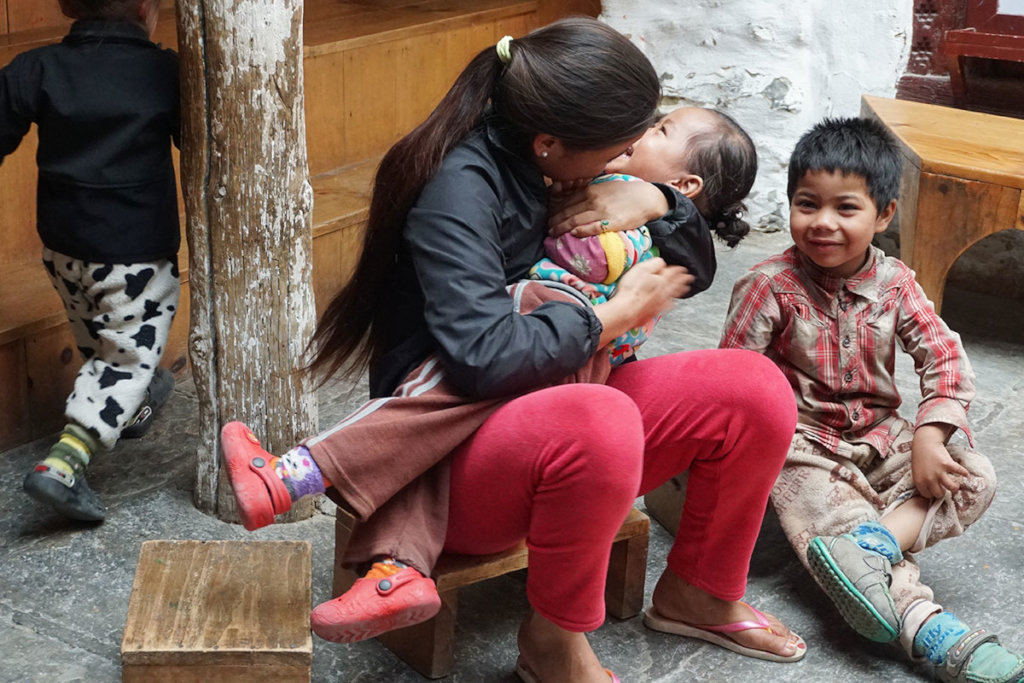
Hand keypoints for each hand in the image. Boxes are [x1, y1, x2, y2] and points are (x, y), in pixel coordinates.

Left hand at [548, 180, 668, 237]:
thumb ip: (589, 192)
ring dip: (561, 227)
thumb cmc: (625, 193)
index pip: (567, 201)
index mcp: (591, 190)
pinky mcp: (613, 222)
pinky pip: (593, 227)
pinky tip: (572, 233)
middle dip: (554, 220)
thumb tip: (573, 199)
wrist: (647, 197)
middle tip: (545, 228)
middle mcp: (594, 200)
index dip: (555, 210)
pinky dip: (581, 230)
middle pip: (568, 211)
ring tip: (552, 233)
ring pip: (576, 219)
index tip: (547, 217)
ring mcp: (603, 211)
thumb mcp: (604, 187)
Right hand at [594, 258, 692, 346]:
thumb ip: (655, 264)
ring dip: (681, 291)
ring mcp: (660, 304)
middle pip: (677, 284)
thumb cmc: (632, 290)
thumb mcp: (642, 269)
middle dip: (684, 280)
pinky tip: (671, 303)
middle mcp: (664, 292)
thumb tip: (662, 262)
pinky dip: (671, 303)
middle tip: (690, 278)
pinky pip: (667, 306)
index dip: (679, 269)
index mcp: (662, 280)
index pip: (673, 272)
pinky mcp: (654, 312)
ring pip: (674, 295)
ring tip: (685, 289)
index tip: (684, 268)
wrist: (626, 311)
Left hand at [910, 424, 969, 498]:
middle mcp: (929, 478)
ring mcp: (939, 472)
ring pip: (952, 487)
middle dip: (943, 492)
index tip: (935, 491)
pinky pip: (960, 472)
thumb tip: (931, 493)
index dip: (932, 493)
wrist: (925, 443)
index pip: (927, 495)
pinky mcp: (948, 464)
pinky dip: (964, 473)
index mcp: (919, 481)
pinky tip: (965, 474)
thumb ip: (923, 482)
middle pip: (940, 494)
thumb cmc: (920, 457)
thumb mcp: (916, 472)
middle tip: (945, 488)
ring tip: (955, 485)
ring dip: (955, 487)